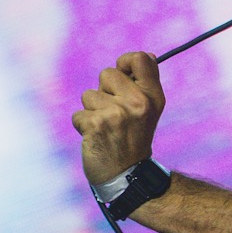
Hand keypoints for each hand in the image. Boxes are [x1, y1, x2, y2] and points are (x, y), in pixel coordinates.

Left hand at [71, 52, 164, 186]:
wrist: (128, 176)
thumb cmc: (135, 139)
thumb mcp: (149, 111)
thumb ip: (145, 84)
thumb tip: (149, 56)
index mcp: (153, 96)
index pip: (140, 58)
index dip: (126, 62)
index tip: (123, 76)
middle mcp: (138, 103)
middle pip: (107, 73)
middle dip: (104, 91)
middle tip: (115, 114)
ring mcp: (116, 114)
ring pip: (89, 95)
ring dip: (92, 111)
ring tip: (106, 128)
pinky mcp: (96, 125)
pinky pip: (78, 114)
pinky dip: (82, 126)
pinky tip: (96, 138)